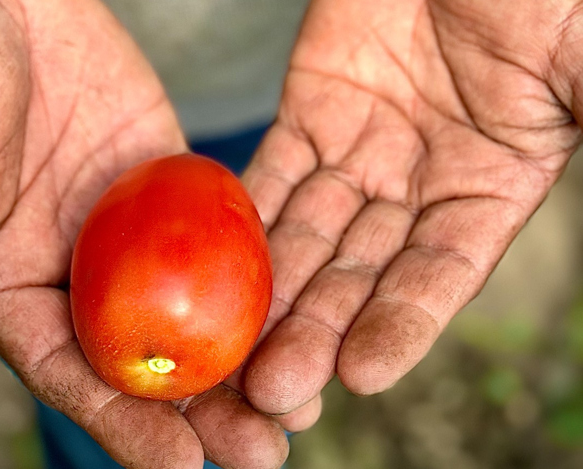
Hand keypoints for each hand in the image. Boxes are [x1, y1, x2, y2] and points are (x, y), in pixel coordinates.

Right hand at [0, 0, 286, 466]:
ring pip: (190, 307)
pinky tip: (305, 306)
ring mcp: (125, 229)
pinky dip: (255, 275)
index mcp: (5, 285)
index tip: (183, 468)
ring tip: (302, 403)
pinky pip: (215, 233)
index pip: (68, 371)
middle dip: (202, 410)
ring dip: (244, 355)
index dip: (123, 422)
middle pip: (144, 355)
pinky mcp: (166, 181)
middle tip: (267, 452)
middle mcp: (72, 271)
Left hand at [239, 0, 582, 425]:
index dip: (403, 325)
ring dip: (272, 292)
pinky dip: (247, 217)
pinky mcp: (312, 110)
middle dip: (317, 329)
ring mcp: (362, 149)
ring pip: (309, 234)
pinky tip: (219, 265)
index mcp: (493, 185)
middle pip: (360, 271)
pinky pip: (274, 172)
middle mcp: (421, 182)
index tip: (360, 375)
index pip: (439, 275)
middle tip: (276, 387)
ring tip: (239, 348)